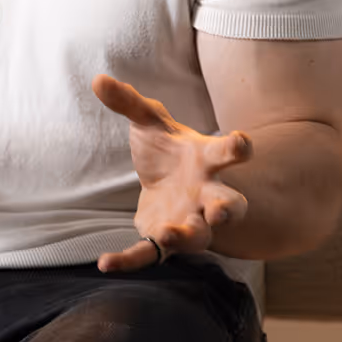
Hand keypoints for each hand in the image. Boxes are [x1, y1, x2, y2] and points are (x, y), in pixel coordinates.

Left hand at [91, 74, 251, 271]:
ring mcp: (189, 220)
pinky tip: (104, 263)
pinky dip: (128, 261)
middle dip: (229, 210)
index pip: (228, 153)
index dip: (238, 148)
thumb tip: (98, 79)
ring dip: (188, 237)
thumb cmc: (167, 149)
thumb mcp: (148, 122)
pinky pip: (150, 254)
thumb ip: (127, 102)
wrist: (164, 181)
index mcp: (207, 160)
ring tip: (167, 233)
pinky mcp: (164, 239)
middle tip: (222, 212)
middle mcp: (206, 195)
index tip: (243, 143)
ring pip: (199, 237)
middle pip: (229, 205)